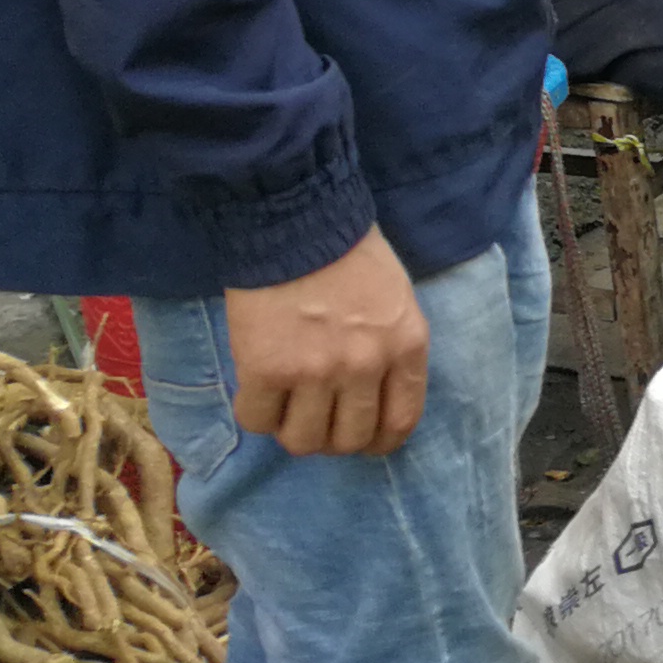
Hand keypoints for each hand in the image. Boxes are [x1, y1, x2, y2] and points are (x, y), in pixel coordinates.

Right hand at [226, 230, 429, 457]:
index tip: (362, 440)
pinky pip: (258, 420)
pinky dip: (256, 412)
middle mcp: (366, 366)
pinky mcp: (267, 370)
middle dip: (331, 438)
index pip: (401, 422)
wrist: (295, 220)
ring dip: (291, 429)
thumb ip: (391, 348)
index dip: (378, 442)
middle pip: (349, 441)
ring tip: (285, 405)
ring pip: (303, 441)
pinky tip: (258, 389)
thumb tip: (376, 396)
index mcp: (406, 347)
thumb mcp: (396, 300)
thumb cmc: (349, 251)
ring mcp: (316, 372)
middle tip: (315, 418)